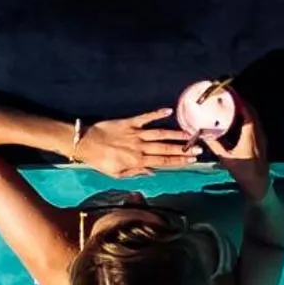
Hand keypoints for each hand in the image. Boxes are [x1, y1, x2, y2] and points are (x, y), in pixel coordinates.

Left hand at [77, 108, 197, 178]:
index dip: (179, 161)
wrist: (85, 143)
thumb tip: (152, 172)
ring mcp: (135, 134)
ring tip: (190, 134)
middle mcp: (140, 147)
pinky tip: (168, 110)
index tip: (192, 160)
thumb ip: (136, 173)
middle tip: (198, 149)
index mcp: (138, 161)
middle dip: (183, 149)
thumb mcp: (117, 174)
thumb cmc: (100, 161)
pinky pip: (145, 118)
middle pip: (166, 149)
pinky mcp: (129, 122)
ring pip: (160, 134)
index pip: (163, 161)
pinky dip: (156, 114)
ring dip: (176, 134)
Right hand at [204, 95, 270, 201]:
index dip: (239, 101)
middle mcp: (258, 133)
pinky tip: (237, 119)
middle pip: (251, 111)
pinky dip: (246, 118)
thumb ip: (214, 144)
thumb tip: (201, 133)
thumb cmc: (244, 172)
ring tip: (231, 104)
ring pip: (254, 117)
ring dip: (244, 109)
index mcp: (251, 135)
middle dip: (240, 102)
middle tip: (228, 96)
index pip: (247, 112)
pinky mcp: (261, 141)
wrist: (259, 184)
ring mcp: (261, 137)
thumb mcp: (226, 158)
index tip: (229, 93)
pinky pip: (254, 124)